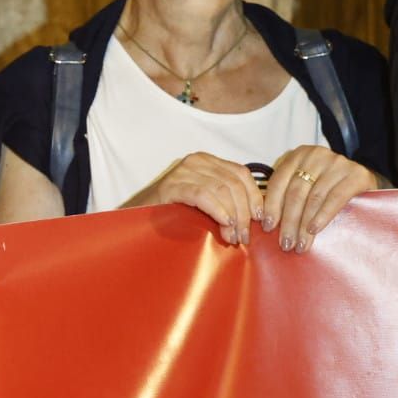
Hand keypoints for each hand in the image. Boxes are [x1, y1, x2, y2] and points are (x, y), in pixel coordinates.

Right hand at [125, 151, 263, 245]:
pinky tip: (223, 223)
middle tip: (244, 236)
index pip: (241, 173)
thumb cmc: (174, 214)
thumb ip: (227, 200)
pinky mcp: (172, 185)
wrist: (138, 220)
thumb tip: (258, 216)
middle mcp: (196, 161)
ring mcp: (182, 171)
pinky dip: (218, 210)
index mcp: (206, 161)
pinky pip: (203, 195)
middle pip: (234, 183)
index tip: (260, 219)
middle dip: (244, 212)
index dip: (254, 196)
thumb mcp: (206, 202)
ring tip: (232, 236)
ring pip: (222, 189)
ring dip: (232, 216)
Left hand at [263, 145, 380, 252]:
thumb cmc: (327, 185)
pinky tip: (314, 230)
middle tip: (285, 244)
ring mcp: (337, 163)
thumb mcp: (304, 183)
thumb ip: (286, 194)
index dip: (271, 206)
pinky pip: (335, 198)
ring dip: (304, 225)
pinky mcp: (356, 175)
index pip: (278, 182)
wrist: (363, 179)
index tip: (267, 228)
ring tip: (300, 244)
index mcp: (297, 156)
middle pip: (295, 192)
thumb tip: (266, 224)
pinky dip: (322, 216)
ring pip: (313, 198)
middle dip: (288, 221)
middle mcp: (316, 155)